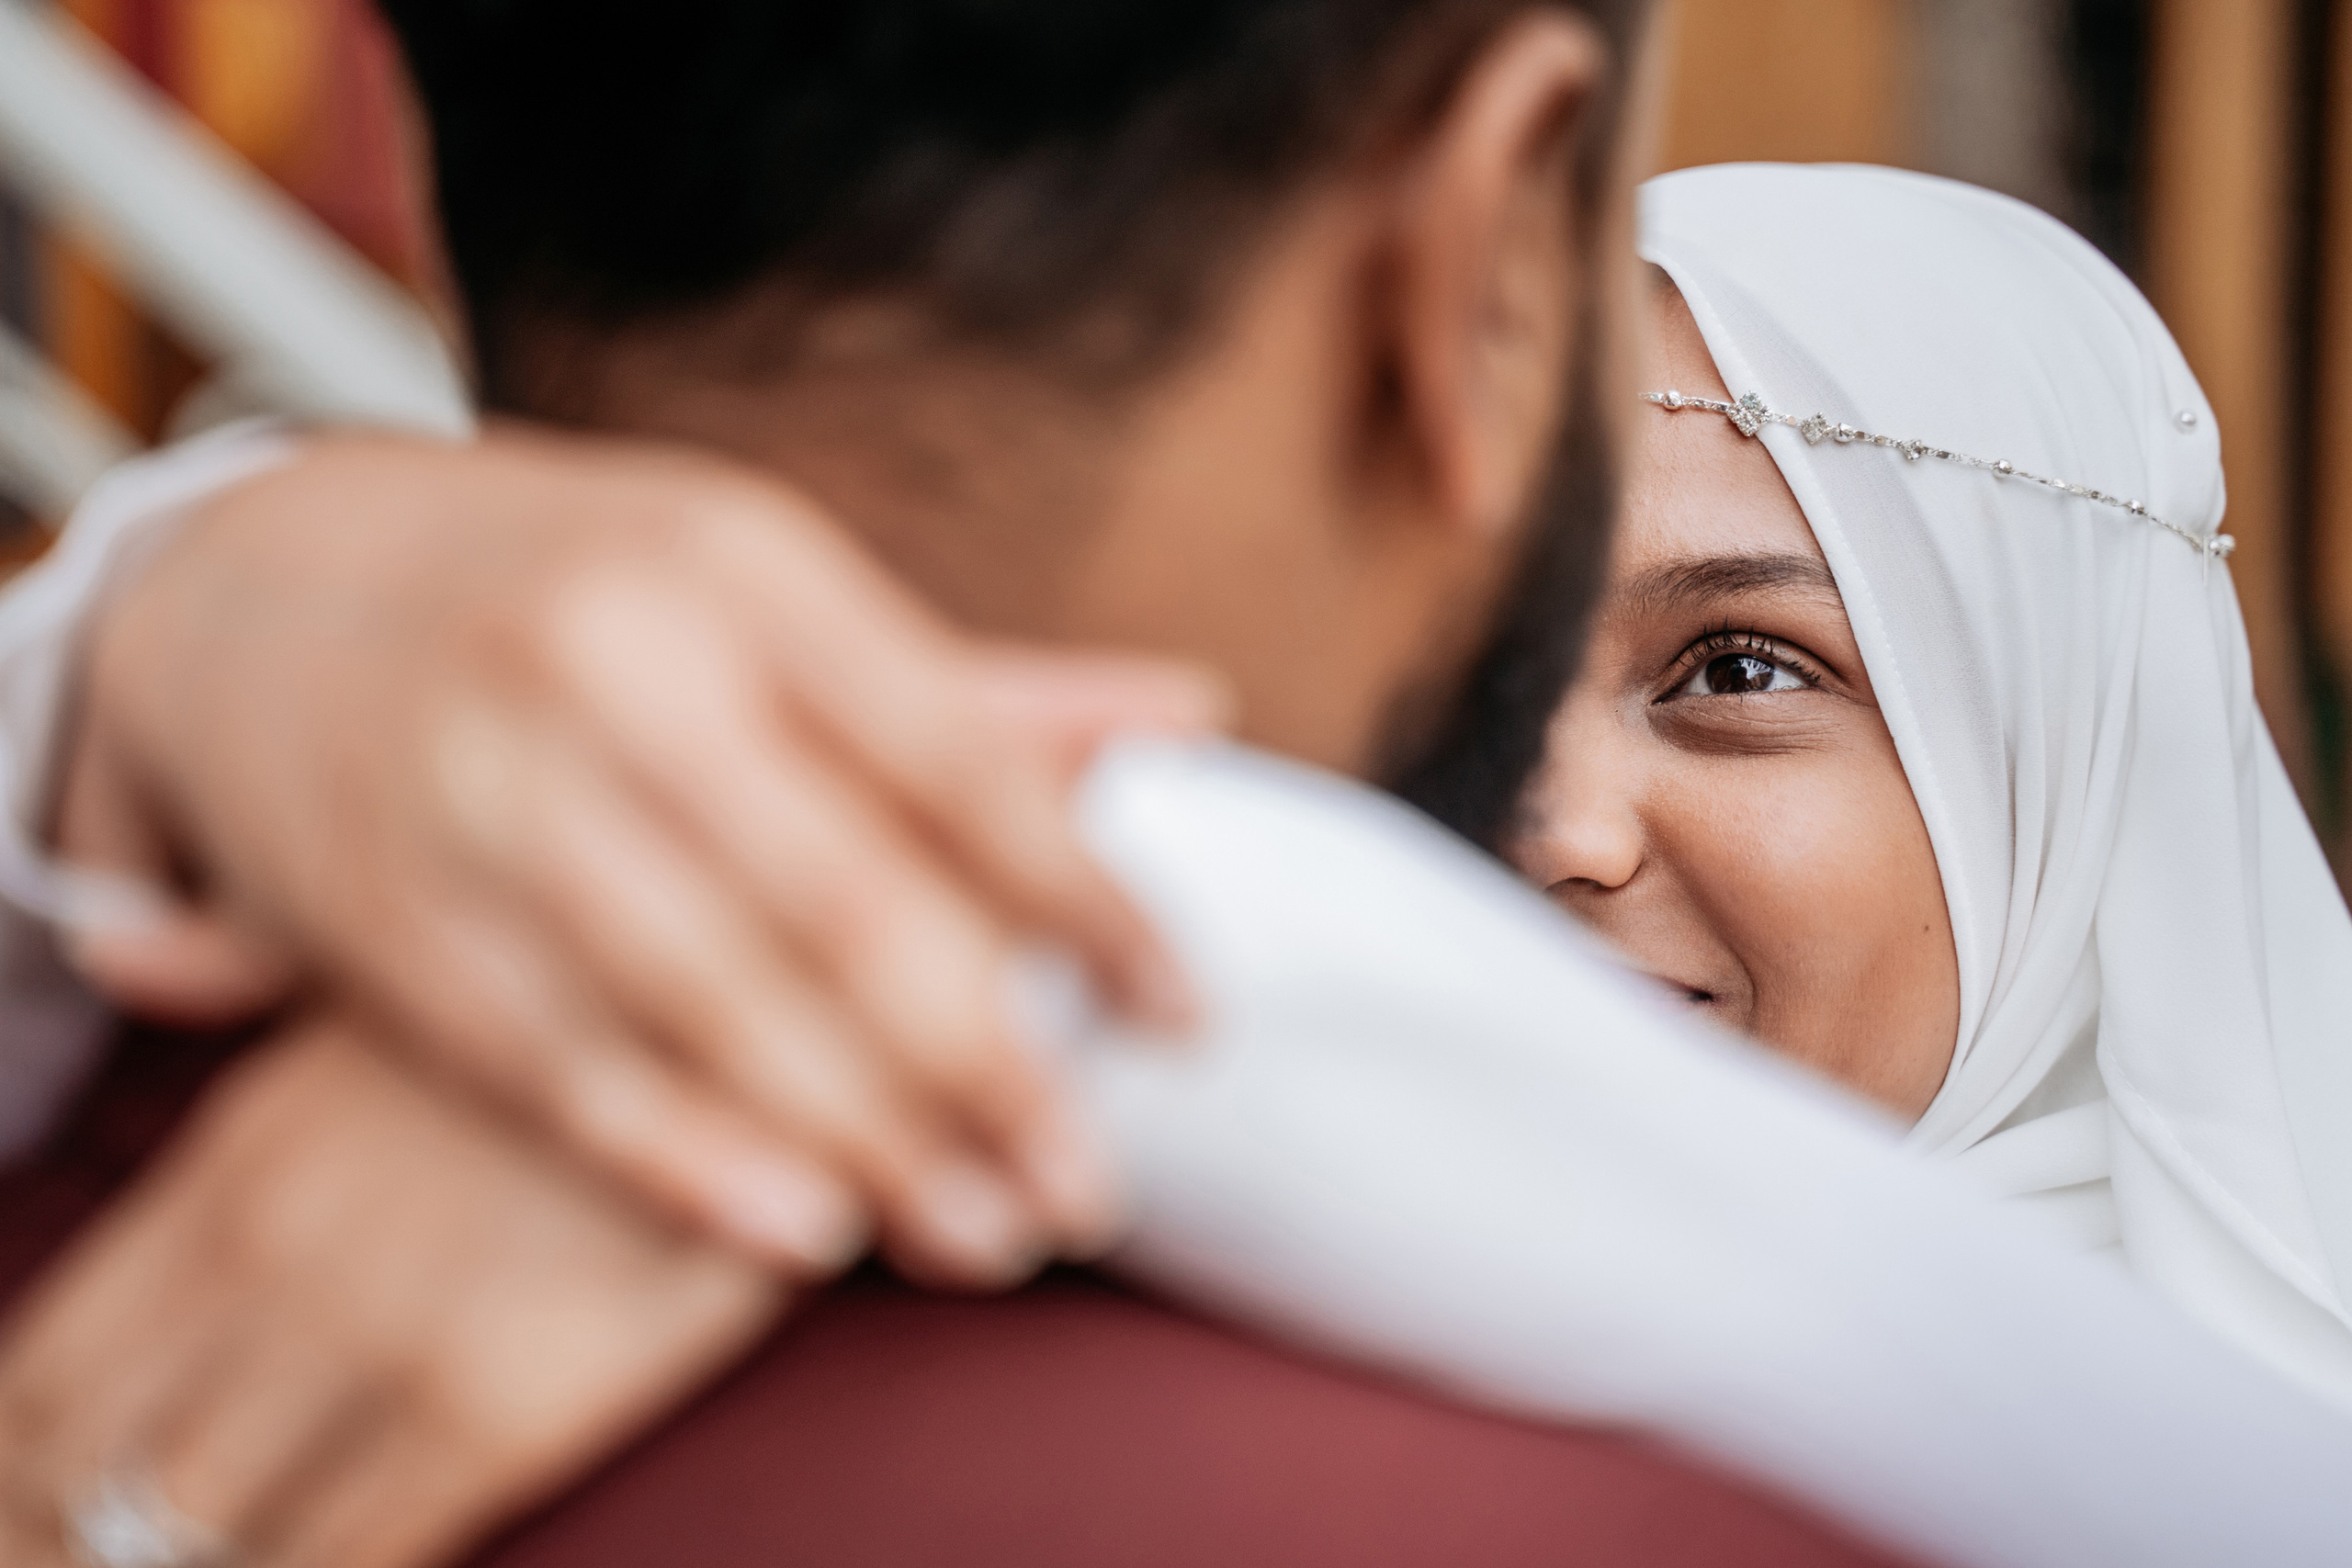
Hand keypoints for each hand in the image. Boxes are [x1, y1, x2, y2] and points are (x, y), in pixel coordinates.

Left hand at [0, 1018, 779, 1567]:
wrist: (752, 980)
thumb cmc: (586, 979)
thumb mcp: (392, 963)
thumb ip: (244, 993)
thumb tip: (122, 950)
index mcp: (232, 1168)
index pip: (38, 1374)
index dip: (8, 1480)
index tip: (28, 1516)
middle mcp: (271, 1267)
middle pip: (75, 1478)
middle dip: (62, 1546)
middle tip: (85, 1563)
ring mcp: (379, 1342)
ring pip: (189, 1537)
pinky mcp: (501, 1408)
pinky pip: (345, 1560)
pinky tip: (320, 1567)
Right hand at [54, 427, 1222, 1285]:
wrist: (263, 575)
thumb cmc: (580, 588)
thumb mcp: (766, 588)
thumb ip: (968, 686)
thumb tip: (1191, 713)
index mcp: (742, 566)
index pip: (957, 757)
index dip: (1089, 902)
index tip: (1185, 1018)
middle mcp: (616, 665)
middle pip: (843, 903)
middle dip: (987, 1067)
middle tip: (1087, 1191)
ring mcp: (488, 789)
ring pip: (712, 1002)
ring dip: (863, 1141)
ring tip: (982, 1237)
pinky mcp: (389, 909)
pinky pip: (562, 1060)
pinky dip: (687, 1156)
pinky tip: (800, 1231)